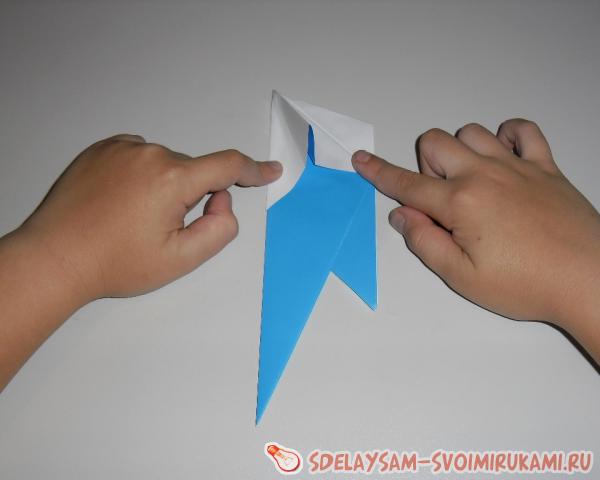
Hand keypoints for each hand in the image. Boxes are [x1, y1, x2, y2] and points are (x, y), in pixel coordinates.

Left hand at [19, 135, 281, 300]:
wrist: (56, 257)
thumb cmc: (117, 263)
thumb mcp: (180, 259)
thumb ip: (219, 228)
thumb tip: (221, 199)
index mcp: (172, 180)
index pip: (227, 166)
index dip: (254, 169)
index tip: (271, 170)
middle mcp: (149, 154)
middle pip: (192, 171)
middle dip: (190, 196)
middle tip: (160, 229)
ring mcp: (122, 148)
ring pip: (166, 164)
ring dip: (164, 185)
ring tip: (133, 217)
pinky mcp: (101, 148)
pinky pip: (140, 156)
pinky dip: (142, 174)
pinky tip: (122, 200)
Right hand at [352, 120, 599, 360]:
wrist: (589, 280)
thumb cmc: (524, 284)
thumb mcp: (461, 277)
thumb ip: (424, 242)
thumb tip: (402, 215)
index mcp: (460, 203)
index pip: (406, 183)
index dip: (378, 171)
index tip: (361, 159)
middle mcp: (484, 175)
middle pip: (436, 143)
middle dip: (426, 165)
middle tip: (442, 201)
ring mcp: (517, 166)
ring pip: (472, 132)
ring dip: (461, 151)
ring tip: (471, 182)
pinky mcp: (546, 166)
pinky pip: (523, 129)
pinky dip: (507, 135)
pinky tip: (504, 157)